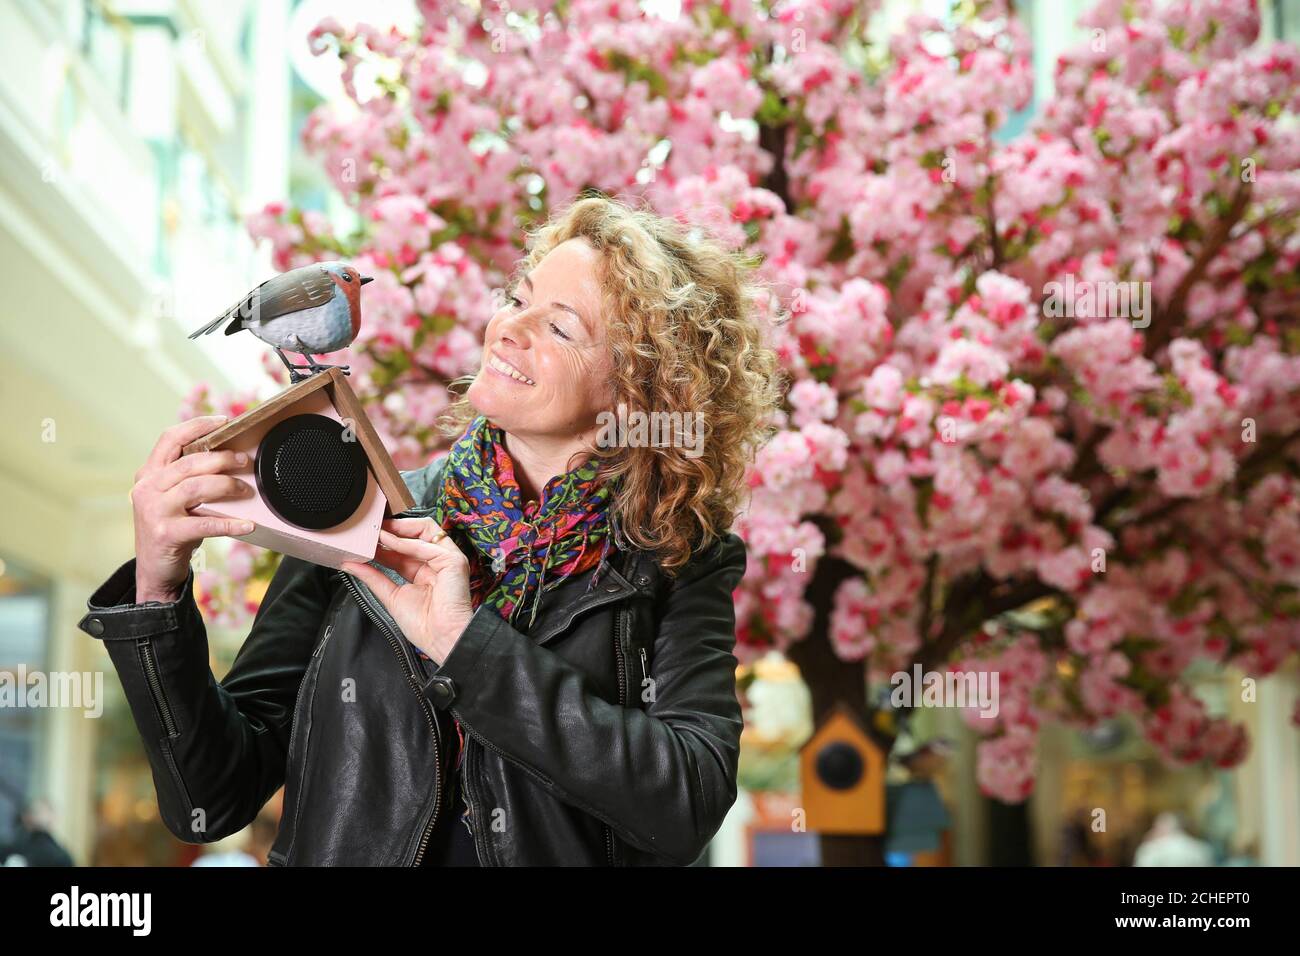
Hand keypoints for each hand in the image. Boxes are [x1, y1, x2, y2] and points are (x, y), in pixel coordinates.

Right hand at [132, 415, 256, 602]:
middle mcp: (148, 488)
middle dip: (221, 458)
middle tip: (245, 460)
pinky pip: (205, 524)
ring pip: (196, 487)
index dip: (197, 426)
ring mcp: (155, 511)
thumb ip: (188, 476)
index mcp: (149, 473)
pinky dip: (230, 523)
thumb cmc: (172, 526)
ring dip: (226, 485)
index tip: (224, 422)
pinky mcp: (166, 534)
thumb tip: (229, 455)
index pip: (170, 438)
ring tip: (246, 489)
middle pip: (189, 463)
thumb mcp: (173, 497)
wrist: (155, 568)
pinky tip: (248, 524)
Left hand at [341, 517, 474, 664]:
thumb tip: (351, 564)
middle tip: (371, 527)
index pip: (402, 550)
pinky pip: (428, 545)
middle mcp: (435, 563)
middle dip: (394, 528)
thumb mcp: (390, 595)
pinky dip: (406, 542)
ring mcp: (446, 560)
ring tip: (377, 530)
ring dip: (400, 528)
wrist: (440, 639)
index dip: (384, 543)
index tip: (365, 539)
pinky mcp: (454, 561)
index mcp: (422, 572)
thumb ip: (373, 577)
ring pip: (426, 530)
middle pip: (416, 534)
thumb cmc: (423, 625)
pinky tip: (389, 541)